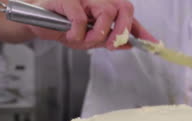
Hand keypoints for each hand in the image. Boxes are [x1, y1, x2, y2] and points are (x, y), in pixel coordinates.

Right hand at [28, 0, 156, 49]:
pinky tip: (69, 35)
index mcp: (106, 10)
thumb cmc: (63, 28)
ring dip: (97, 34)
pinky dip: (77, 32)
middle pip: (124, 8)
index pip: (129, 18)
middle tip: (111, 44)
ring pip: (106, 12)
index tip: (154, 44)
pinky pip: (80, 17)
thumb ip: (108, 41)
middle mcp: (99, 1)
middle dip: (122, 30)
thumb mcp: (89, 39)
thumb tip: (129, 45)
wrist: (36, 22)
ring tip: (82, 40)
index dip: (142, 32)